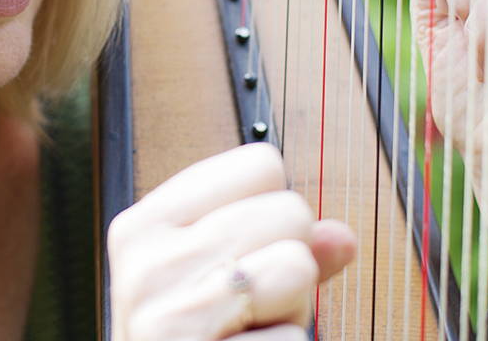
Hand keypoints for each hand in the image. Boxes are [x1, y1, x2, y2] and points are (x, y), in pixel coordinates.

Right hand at [107, 143, 356, 339]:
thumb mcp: (227, 290)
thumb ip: (286, 250)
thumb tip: (343, 237)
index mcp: (143, 226)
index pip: (262, 164)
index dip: (276, 214)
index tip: (244, 261)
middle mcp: (144, 264)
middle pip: (290, 211)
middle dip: (291, 266)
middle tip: (248, 314)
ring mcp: (165, 319)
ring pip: (296, 266)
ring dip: (292, 313)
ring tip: (246, 338)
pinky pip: (293, 338)